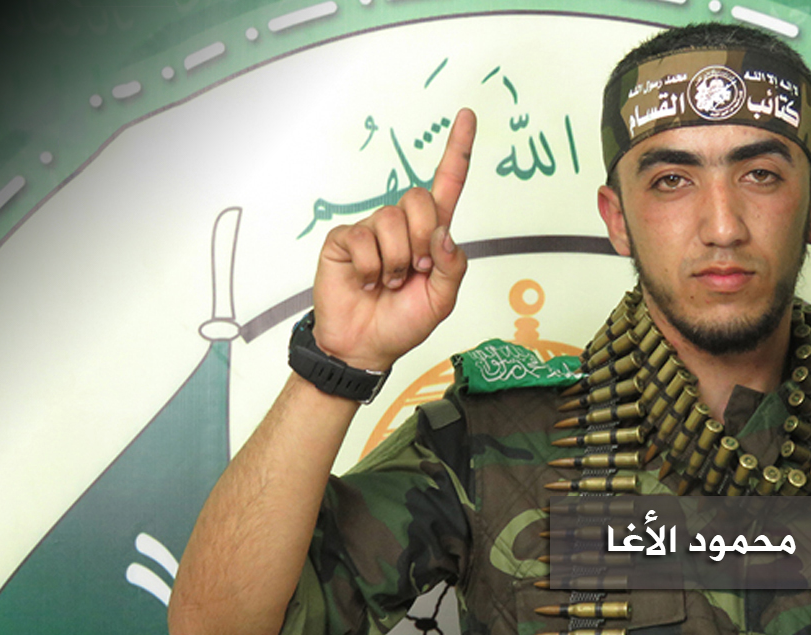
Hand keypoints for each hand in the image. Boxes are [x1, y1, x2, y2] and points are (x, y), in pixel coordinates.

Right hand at [311, 108, 475, 370]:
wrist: (364, 346)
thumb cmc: (404, 322)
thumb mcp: (442, 301)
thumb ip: (452, 267)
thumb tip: (444, 233)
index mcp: (431, 234)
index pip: (447, 184)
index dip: (458, 151)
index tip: (466, 116)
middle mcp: (402, 225)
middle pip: (418, 199)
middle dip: (421, 240)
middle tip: (414, 271)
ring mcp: (371, 230)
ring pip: (390, 221)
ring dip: (395, 261)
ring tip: (388, 282)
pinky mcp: (344, 240)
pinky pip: (361, 239)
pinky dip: (369, 268)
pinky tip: (366, 281)